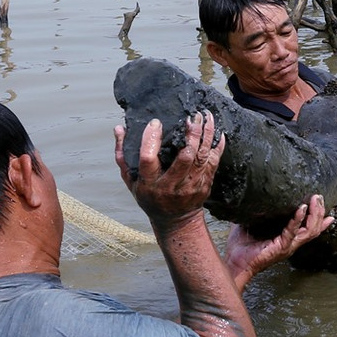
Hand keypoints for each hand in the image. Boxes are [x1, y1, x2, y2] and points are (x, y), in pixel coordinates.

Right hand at [114, 112, 222, 226]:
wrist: (175, 221)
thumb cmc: (150, 197)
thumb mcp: (131, 180)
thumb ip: (123, 155)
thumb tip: (119, 129)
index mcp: (150, 183)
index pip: (149, 159)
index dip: (151, 139)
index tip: (155, 122)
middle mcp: (172, 185)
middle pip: (185, 157)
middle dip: (191, 134)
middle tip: (192, 116)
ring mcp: (191, 186)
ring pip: (202, 157)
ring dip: (206, 135)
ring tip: (206, 116)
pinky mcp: (204, 185)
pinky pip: (214, 162)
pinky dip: (217, 146)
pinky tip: (217, 131)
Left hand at [224, 195, 334, 288]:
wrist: (233, 263)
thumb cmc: (241, 246)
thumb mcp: (254, 224)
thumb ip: (260, 212)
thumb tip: (257, 195)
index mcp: (287, 239)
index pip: (308, 228)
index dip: (319, 218)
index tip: (323, 204)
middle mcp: (291, 244)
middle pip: (314, 228)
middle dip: (319, 212)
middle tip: (319, 196)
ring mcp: (287, 247)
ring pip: (309, 231)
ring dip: (314, 214)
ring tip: (314, 200)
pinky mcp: (280, 248)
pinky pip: (293, 232)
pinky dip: (297, 219)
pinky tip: (301, 208)